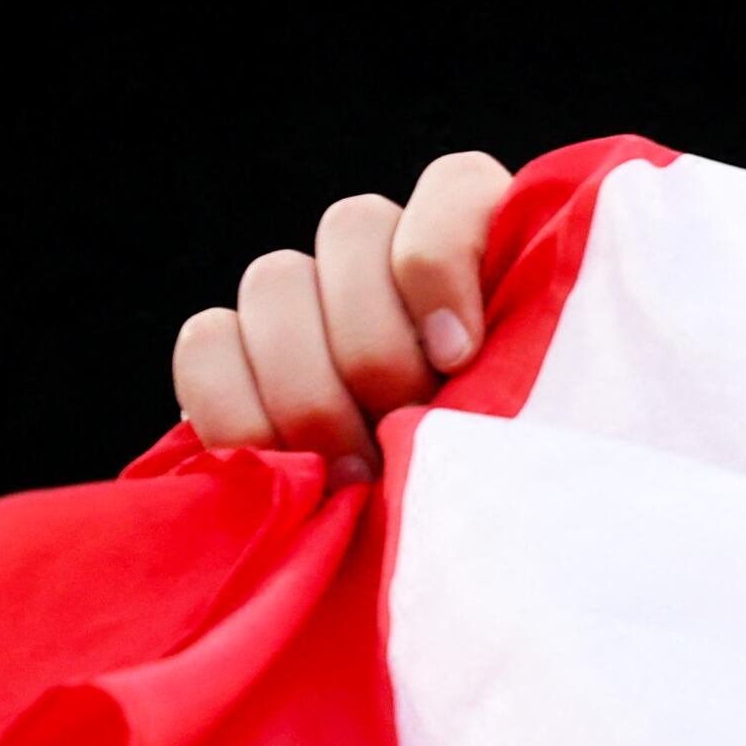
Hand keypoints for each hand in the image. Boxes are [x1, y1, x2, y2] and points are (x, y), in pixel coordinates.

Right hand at [172, 153, 515, 468]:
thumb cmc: (512, 486)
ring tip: (355, 472)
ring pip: (276, 277)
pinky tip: (285, 463)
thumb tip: (463, 364)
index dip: (443, 257)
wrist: (447, 562)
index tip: (458, 357)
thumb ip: (526, 376)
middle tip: (405, 426)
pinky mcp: (234, 354)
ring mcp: (306, 296)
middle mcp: (388, 254)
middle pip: (353, 225)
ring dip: (311, 384)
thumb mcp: (540, 430)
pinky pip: (206, 341)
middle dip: (376, 344)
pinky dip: (236, 405)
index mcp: (485, 251)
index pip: (452, 183)